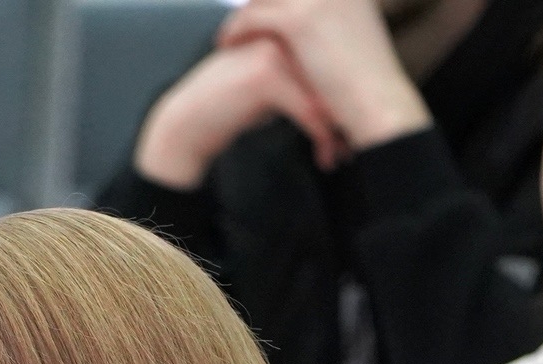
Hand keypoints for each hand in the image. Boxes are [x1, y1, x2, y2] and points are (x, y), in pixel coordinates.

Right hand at [133, 37, 345, 188]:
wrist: (189, 121)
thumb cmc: (230, 106)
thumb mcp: (269, 81)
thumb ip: (300, 72)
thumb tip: (339, 90)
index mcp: (282, 28)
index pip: (328, 57)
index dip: (342, 93)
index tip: (352, 121)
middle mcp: (279, 33)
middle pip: (329, 73)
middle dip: (344, 112)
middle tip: (353, 140)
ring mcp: (272, 51)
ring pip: (322, 92)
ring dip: (337, 129)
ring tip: (342, 153)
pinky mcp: (265, 77)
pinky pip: (308, 110)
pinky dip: (321, 137)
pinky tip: (325, 156)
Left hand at [218, 0, 432, 152]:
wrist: (379, 103)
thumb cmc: (370, 83)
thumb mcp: (352, 41)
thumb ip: (331, 26)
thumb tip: (310, 31)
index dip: (275, 1)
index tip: (255, 8)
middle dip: (256, 3)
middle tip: (240, 20)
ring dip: (242, 14)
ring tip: (229, 33)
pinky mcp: (300, 19)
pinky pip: (253, 17)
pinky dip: (236, 29)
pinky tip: (225, 43)